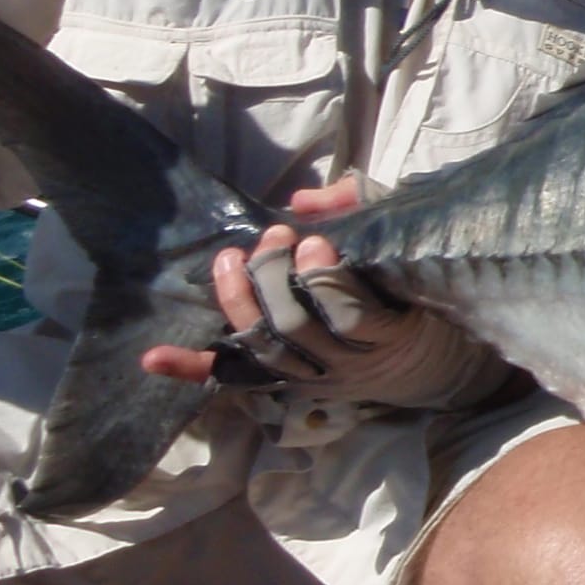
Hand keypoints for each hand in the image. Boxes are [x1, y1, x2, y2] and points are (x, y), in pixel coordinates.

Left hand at [141, 175, 513, 410]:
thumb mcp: (405, 246)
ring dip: (239, 303)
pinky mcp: (287, 384)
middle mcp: (347, 364)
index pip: (350, 315)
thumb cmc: (416, 295)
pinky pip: (236, 378)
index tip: (312, 241)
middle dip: (275, 279)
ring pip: (265, 349)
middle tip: (274, 239)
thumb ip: (363, 213)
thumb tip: (304, 199)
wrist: (430, 363)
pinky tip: (154, 358)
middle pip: (297, 328)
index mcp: (390, 331)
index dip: (324, 279)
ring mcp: (314, 378)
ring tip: (230, 261)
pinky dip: (195, 367)